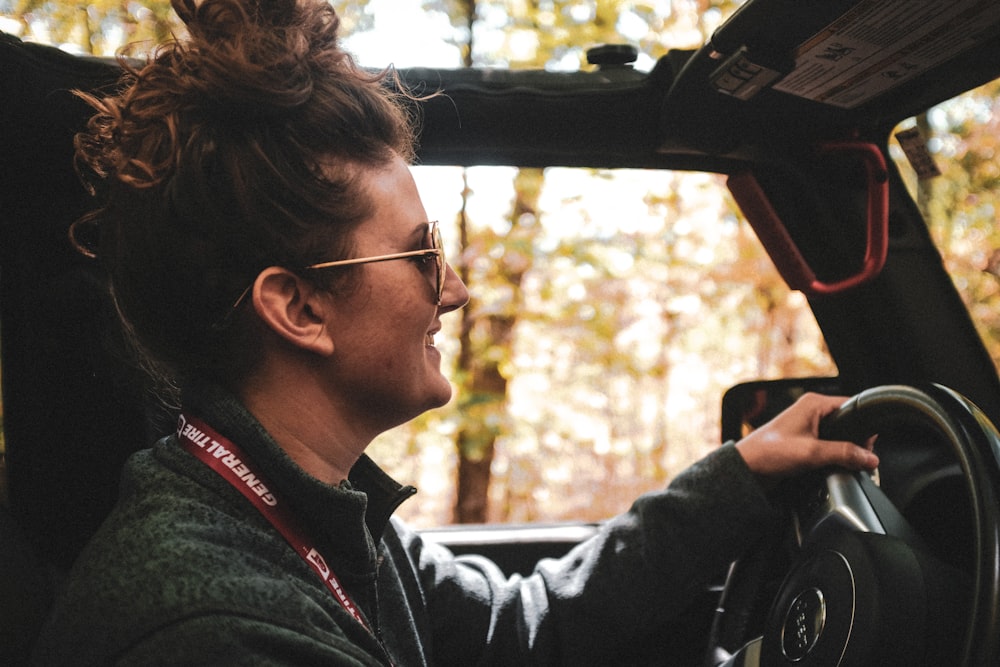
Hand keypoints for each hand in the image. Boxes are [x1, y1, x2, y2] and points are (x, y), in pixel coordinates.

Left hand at [735, 392, 878, 481]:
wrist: (747, 468)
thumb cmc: (769, 452)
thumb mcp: (812, 453)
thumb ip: (844, 454)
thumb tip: (870, 458)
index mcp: (813, 403)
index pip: (851, 406)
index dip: (863, 425)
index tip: (870, 444)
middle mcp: (811, 411)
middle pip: (847, 423)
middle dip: (855, 441)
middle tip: (860, 457)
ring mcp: (807, 426)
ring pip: (838, 436)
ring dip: (844, 450)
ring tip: (847, 463)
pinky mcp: (804, 441)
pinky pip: (828, 445)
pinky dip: (834, 455)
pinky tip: (835, 466)